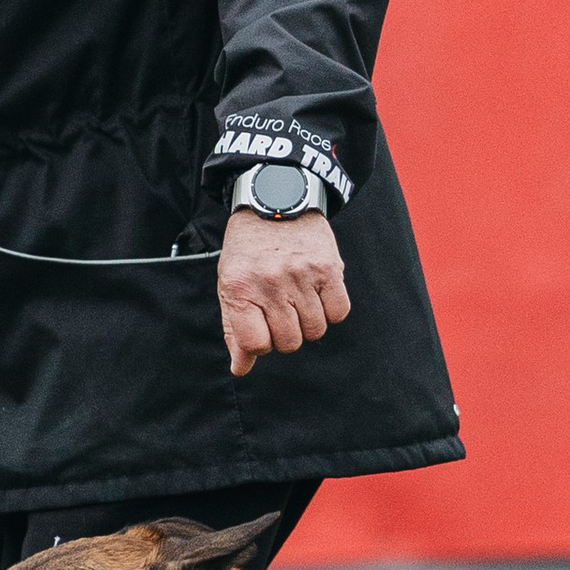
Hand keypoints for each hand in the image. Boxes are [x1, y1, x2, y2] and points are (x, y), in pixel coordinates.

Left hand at [218, 207, 350, 379]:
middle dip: (286, 333)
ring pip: (315, 330)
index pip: (256, 345)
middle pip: (289, 342)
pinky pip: (339, 312)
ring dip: (308, 321)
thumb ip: (235, 329)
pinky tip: (318, 293)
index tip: (261, 326)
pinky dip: (331, 309)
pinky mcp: (329, 267)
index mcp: (240, 288)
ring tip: (299, 298)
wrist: (276, 200)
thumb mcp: (230, 285)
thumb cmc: (249, 251)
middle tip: (281, 309)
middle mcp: (270, 282)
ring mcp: (301, 275)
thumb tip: (241, 369)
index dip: (261, 343)